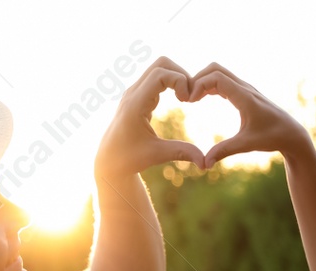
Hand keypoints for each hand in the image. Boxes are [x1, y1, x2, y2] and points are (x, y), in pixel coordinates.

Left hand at [95, 56, 205, 178]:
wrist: (109, 159)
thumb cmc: (130, 159)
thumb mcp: (156, 155)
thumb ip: (181, 153)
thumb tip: (205, 162)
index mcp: (135, 104)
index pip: (160, 74)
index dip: (180, 80)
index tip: (187, 100)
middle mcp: (133, 93)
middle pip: (161, 64)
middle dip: (181, 74)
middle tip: (190, 96)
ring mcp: (135, 91)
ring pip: (159, 67)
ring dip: (177, 77)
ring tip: (186, 98)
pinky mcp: (138, 94)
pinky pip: (157, 77)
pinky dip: (172, 82)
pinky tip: (179, 99)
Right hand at [187, 63, 313, 166]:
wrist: (291, 133)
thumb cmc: (272, 137)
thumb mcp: (247, 145)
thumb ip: (224, 151)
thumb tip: (204, 163)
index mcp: (244, 97)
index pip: (216, 78)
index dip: (199, 85)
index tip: (189, 102)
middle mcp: (244, 88)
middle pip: (215, 68)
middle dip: (197, 78)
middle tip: (186, 98)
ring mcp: (245, 88)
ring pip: (219, 72)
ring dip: (203, 81)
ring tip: (191, 99)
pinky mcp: (244, 93)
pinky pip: (223, 81)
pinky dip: (210, 85)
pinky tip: (202, 99)